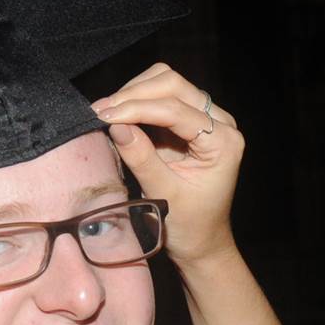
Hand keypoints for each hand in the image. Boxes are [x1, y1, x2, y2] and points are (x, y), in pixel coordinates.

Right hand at [92, 64, 242, 267]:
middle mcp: (220, 123)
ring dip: (134, 93)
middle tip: (100, 111)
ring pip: (166, 83)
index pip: (177, 110)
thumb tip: (115, 126)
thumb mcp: (164, 195)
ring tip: (106, 113)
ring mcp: (205, 118)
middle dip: (134, 94)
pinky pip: (160, 98)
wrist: (201, 241)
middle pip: (173, 85)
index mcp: (224, 142)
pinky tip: (116, 116)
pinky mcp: (187, 121)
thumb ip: (142, 158)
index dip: (138, 108)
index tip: (105, 115)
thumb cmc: (191, 225)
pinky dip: (136, 102)